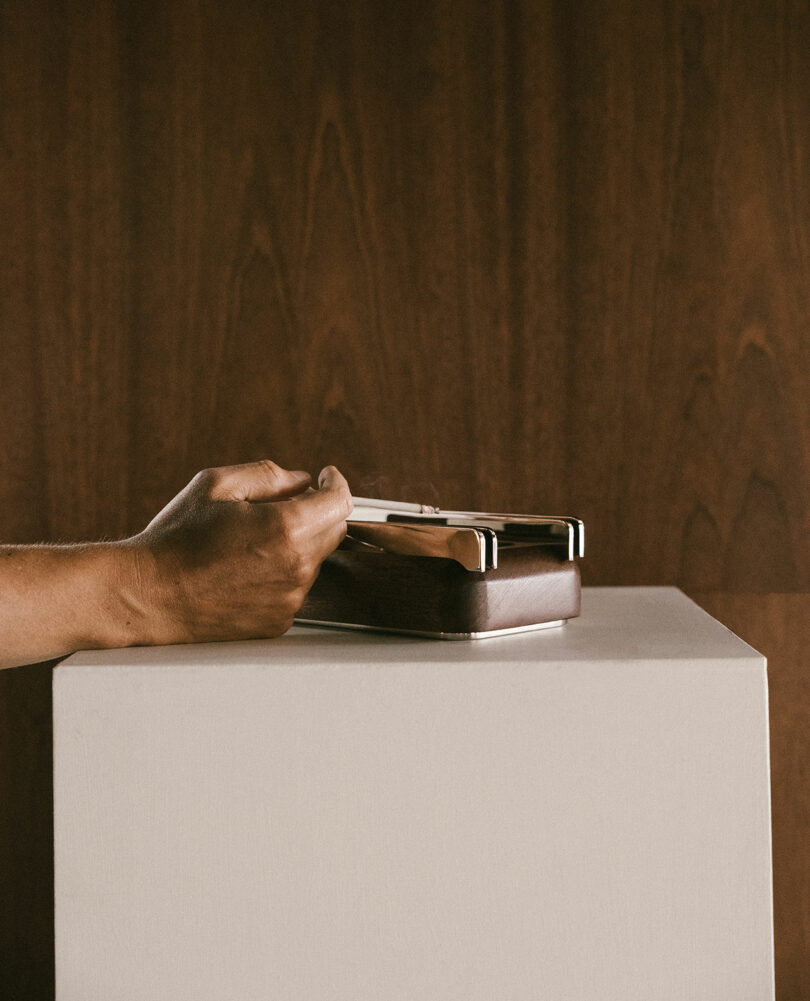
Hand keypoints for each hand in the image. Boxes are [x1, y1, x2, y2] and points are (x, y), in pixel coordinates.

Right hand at [131, 460, 351, 643]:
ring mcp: (290, 599)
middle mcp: (297, 567)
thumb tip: (302, 480)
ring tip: (248, 544)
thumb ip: (268, 475)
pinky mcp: (279, 621)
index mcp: (286, 528)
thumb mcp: (216, 486)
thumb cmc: (176, 539)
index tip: (326, 478)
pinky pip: (295, 589)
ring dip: (297, 545)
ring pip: (314, 561)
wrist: (147, 595)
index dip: (336, 484)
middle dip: (316, 513)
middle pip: (333, 531)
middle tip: (281, 506)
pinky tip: (244, 571)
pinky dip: (282, 575)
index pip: (340, 502)